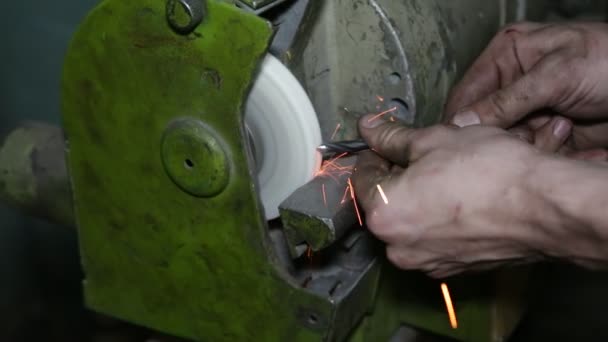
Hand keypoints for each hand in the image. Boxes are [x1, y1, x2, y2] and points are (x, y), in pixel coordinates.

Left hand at [353, 117, 554, 277]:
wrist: (545, 207)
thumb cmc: (488, 170)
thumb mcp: (433, 140)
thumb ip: (392, 137)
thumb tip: (366, 128)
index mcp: (383, 214)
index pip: (361, 178)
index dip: (374, 154)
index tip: (388, 142)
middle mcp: (397, 247)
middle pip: (384, 203)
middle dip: (398, 177)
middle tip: (422, 155)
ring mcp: (426, 263)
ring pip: (410, 222)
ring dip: (419, 198)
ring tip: (446, 175)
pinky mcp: (453, 270)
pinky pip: (434, 238)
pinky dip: (439, 219)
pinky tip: (461, 200)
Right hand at [445, 22, 607, 154]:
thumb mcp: (556, 75)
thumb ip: (507, 100)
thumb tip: (462, 122)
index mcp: (507, 56)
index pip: (465, 92)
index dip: (459, 120)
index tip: (458, 144)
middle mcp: (512, 85)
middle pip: (482, 122)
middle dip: (498, 136)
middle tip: (515, 141)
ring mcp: (529, 111)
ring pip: (505, 142)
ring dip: (527, 145)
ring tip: (559, 130)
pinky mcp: (546, 133)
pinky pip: (529, 151)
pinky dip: (544, 153)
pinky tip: (566, 139)